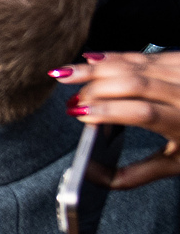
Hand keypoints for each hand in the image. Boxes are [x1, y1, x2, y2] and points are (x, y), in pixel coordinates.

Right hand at [54, 52, 179, 187]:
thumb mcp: (176, 164)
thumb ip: (135, 174)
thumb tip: (95, 177)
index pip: (142, 112)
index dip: (108, 111)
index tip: (79, 113)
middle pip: (133, 84)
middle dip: (95, 89)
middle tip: (70, 102)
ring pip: (133, 65)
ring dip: (95, 69)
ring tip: (65, 74)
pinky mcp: (177, 59)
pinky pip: (140, 56)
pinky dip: (112, 58)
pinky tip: (91, 61)